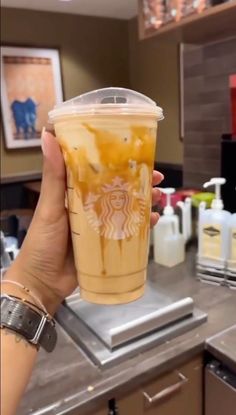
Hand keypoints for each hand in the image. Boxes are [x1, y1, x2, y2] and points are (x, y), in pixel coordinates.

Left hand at [6, 131, 163, 313]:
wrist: (43, 283)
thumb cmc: (42, 242)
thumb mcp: (49, 206)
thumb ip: (53, 175)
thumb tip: (47, 135)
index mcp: (75, 194)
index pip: (100, 172)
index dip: (119, 163)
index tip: (137, 156)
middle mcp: (89, 207)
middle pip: (118, 190)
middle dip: (139, 183)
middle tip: (157, 179)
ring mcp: (98, 226)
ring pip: (126, 209)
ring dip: (143, 202)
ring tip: (158, 198)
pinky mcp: (105, 244)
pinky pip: (126, 232)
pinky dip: (141, 226)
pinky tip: (152, 222)